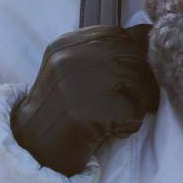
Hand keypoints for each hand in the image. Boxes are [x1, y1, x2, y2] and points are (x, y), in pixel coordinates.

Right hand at [10, 24, 158, 176]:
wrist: (34, 149)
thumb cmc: (61, 109)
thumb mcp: (71, 71)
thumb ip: (101, 51)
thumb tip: (149, 33)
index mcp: (64, 46)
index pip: (117, 34)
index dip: (135, 53)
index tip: (136, 72)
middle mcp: (69, 61)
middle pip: (132, 57)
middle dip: (144, 80)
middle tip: (139, 101)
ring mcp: (76, 86)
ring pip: (138, 83)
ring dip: (139, 104)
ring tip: (120, 118)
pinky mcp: (87, 113)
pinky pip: (133, 112)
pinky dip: (129, 126)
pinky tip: (112, 132)